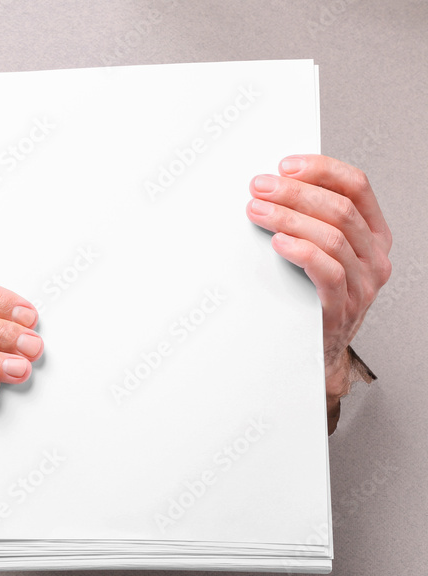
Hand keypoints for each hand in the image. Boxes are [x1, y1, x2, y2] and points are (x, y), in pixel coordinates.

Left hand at [246, 154, 391, 397]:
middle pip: (340, 208)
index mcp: (373, 234)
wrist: (314, 354)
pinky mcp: (341, 309)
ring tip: (256, 211)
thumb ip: (309, 220)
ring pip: (333, 236)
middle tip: (259, 187)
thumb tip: (273, 184)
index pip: (357, 186)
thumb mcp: (319, 252)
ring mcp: (363, 285)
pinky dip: (301, 251)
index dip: (321, 169)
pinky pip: (328, 271)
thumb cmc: (309, 295)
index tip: (285, 165)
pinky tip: (278, 242)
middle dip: (295, 192)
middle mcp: (374, 257)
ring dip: (289, 217)